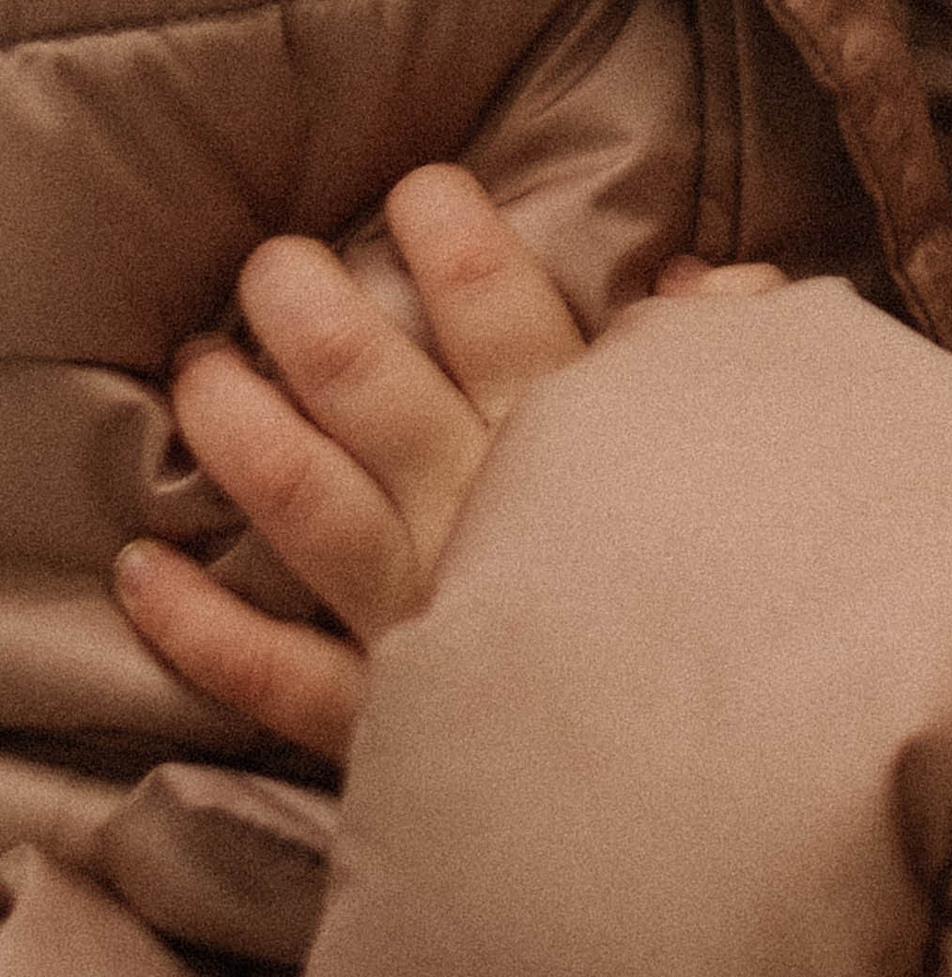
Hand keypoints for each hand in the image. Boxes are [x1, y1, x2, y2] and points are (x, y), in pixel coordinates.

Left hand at [114, 166, 782, 760]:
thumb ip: (735, 352)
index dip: (455, 242)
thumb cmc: (754, 586)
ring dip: (243, 438)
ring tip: (197, 372)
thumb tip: (701, 275)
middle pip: (379, 396)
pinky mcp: (388, 724)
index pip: (505, 316)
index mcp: (578, 451)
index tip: (419, 188)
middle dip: (314, 318)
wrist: (720, 787)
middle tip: (271, 264)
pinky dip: (206, 631)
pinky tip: (146, 570)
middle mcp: (487, 519)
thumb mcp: (780, 443)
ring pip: (314, 511)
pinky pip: (280, 677)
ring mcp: (430, 621)